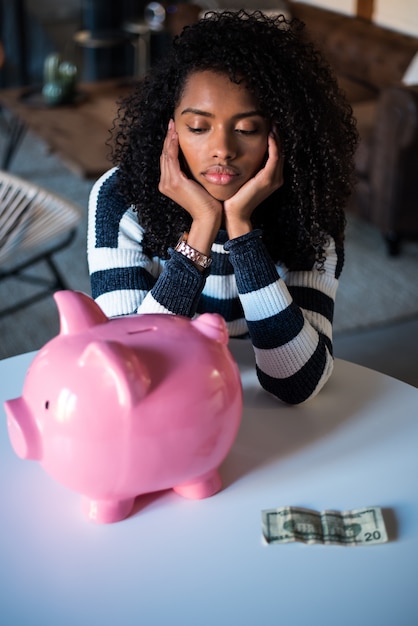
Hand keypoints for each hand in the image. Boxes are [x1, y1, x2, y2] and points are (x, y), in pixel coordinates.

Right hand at [159, 120, 222, 235]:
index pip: (168, 159)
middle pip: (165, 155)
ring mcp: (168, 182)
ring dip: (169, 139)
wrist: (208, 217)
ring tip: (173, 125)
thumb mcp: (198, 184)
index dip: (170, 144)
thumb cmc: (208, 203)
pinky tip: (176, 135)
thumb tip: (199, 159)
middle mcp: (165, 183)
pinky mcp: (175, 181)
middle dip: (168, 138)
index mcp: (169, 184)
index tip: (174, 130)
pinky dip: (173, 146)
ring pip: (167, 155)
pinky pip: (172, 158)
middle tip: (171, 123)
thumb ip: (193, 173)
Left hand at [223, 131, 283, 238]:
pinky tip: (269, 134)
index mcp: (271, 177)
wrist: (234, 214)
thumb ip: (245, 166)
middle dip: (276, 134)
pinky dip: (273, 145)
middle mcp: (276, 177)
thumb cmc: (234, 197)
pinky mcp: (267, 179)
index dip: (273, 139)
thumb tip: (237, 152)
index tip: (267, 124)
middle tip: (271, 119)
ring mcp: (273, 179)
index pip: (275, 153)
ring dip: (276, 136)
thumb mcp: (241, 177)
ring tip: (271, 123)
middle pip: (280, 150)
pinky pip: (274, 157)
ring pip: (279, 152)